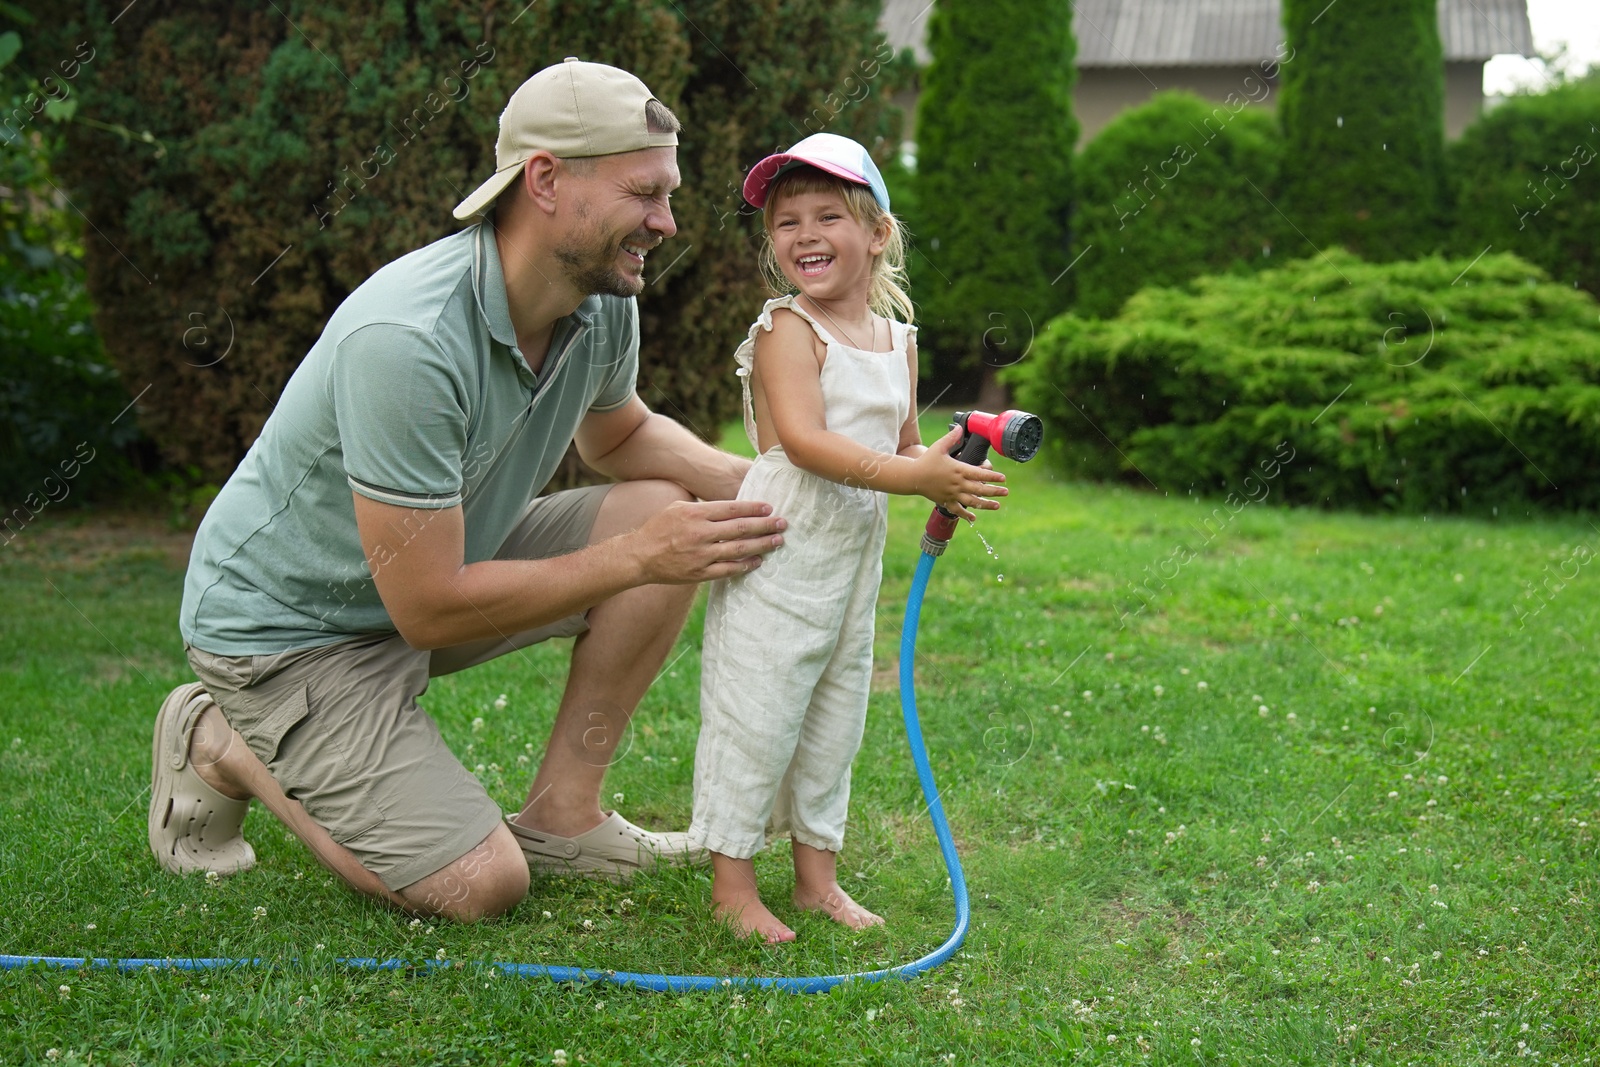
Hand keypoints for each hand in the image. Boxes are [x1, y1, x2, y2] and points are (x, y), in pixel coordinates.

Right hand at [627, 499, 785, 583]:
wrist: (639, 556)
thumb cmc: (660, 528)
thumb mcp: (678, 507)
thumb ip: (704, 506)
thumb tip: (732, 505)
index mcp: (695, 514)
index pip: (732, 509)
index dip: (754, 508)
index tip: (770, 508)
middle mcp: (700, 533)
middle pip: (741, 528)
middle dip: (765, 525)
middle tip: (783, 523)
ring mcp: (701, 555)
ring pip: (739, 549)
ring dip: (762, 545)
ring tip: (778, 541)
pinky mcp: (699, 573)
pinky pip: (728, 569)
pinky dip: (746, 565)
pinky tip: (759, 560)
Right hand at [911, 426, 1007, 520]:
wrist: (913, 477)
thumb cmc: (926, 461)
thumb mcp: (939, 447)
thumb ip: (951, 438)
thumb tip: (960, 427)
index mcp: (958, 470)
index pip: (979, 474)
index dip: (992, 476)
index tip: (1003, 478)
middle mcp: (957, 483)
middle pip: (979, 489)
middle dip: (994, 491)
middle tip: (1006, 492)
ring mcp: (952, 494)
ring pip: (972, 501)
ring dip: (986, 504)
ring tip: (997, 505)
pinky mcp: (945, 501)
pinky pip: (957, 510)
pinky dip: (966, 515)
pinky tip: (974, 518)